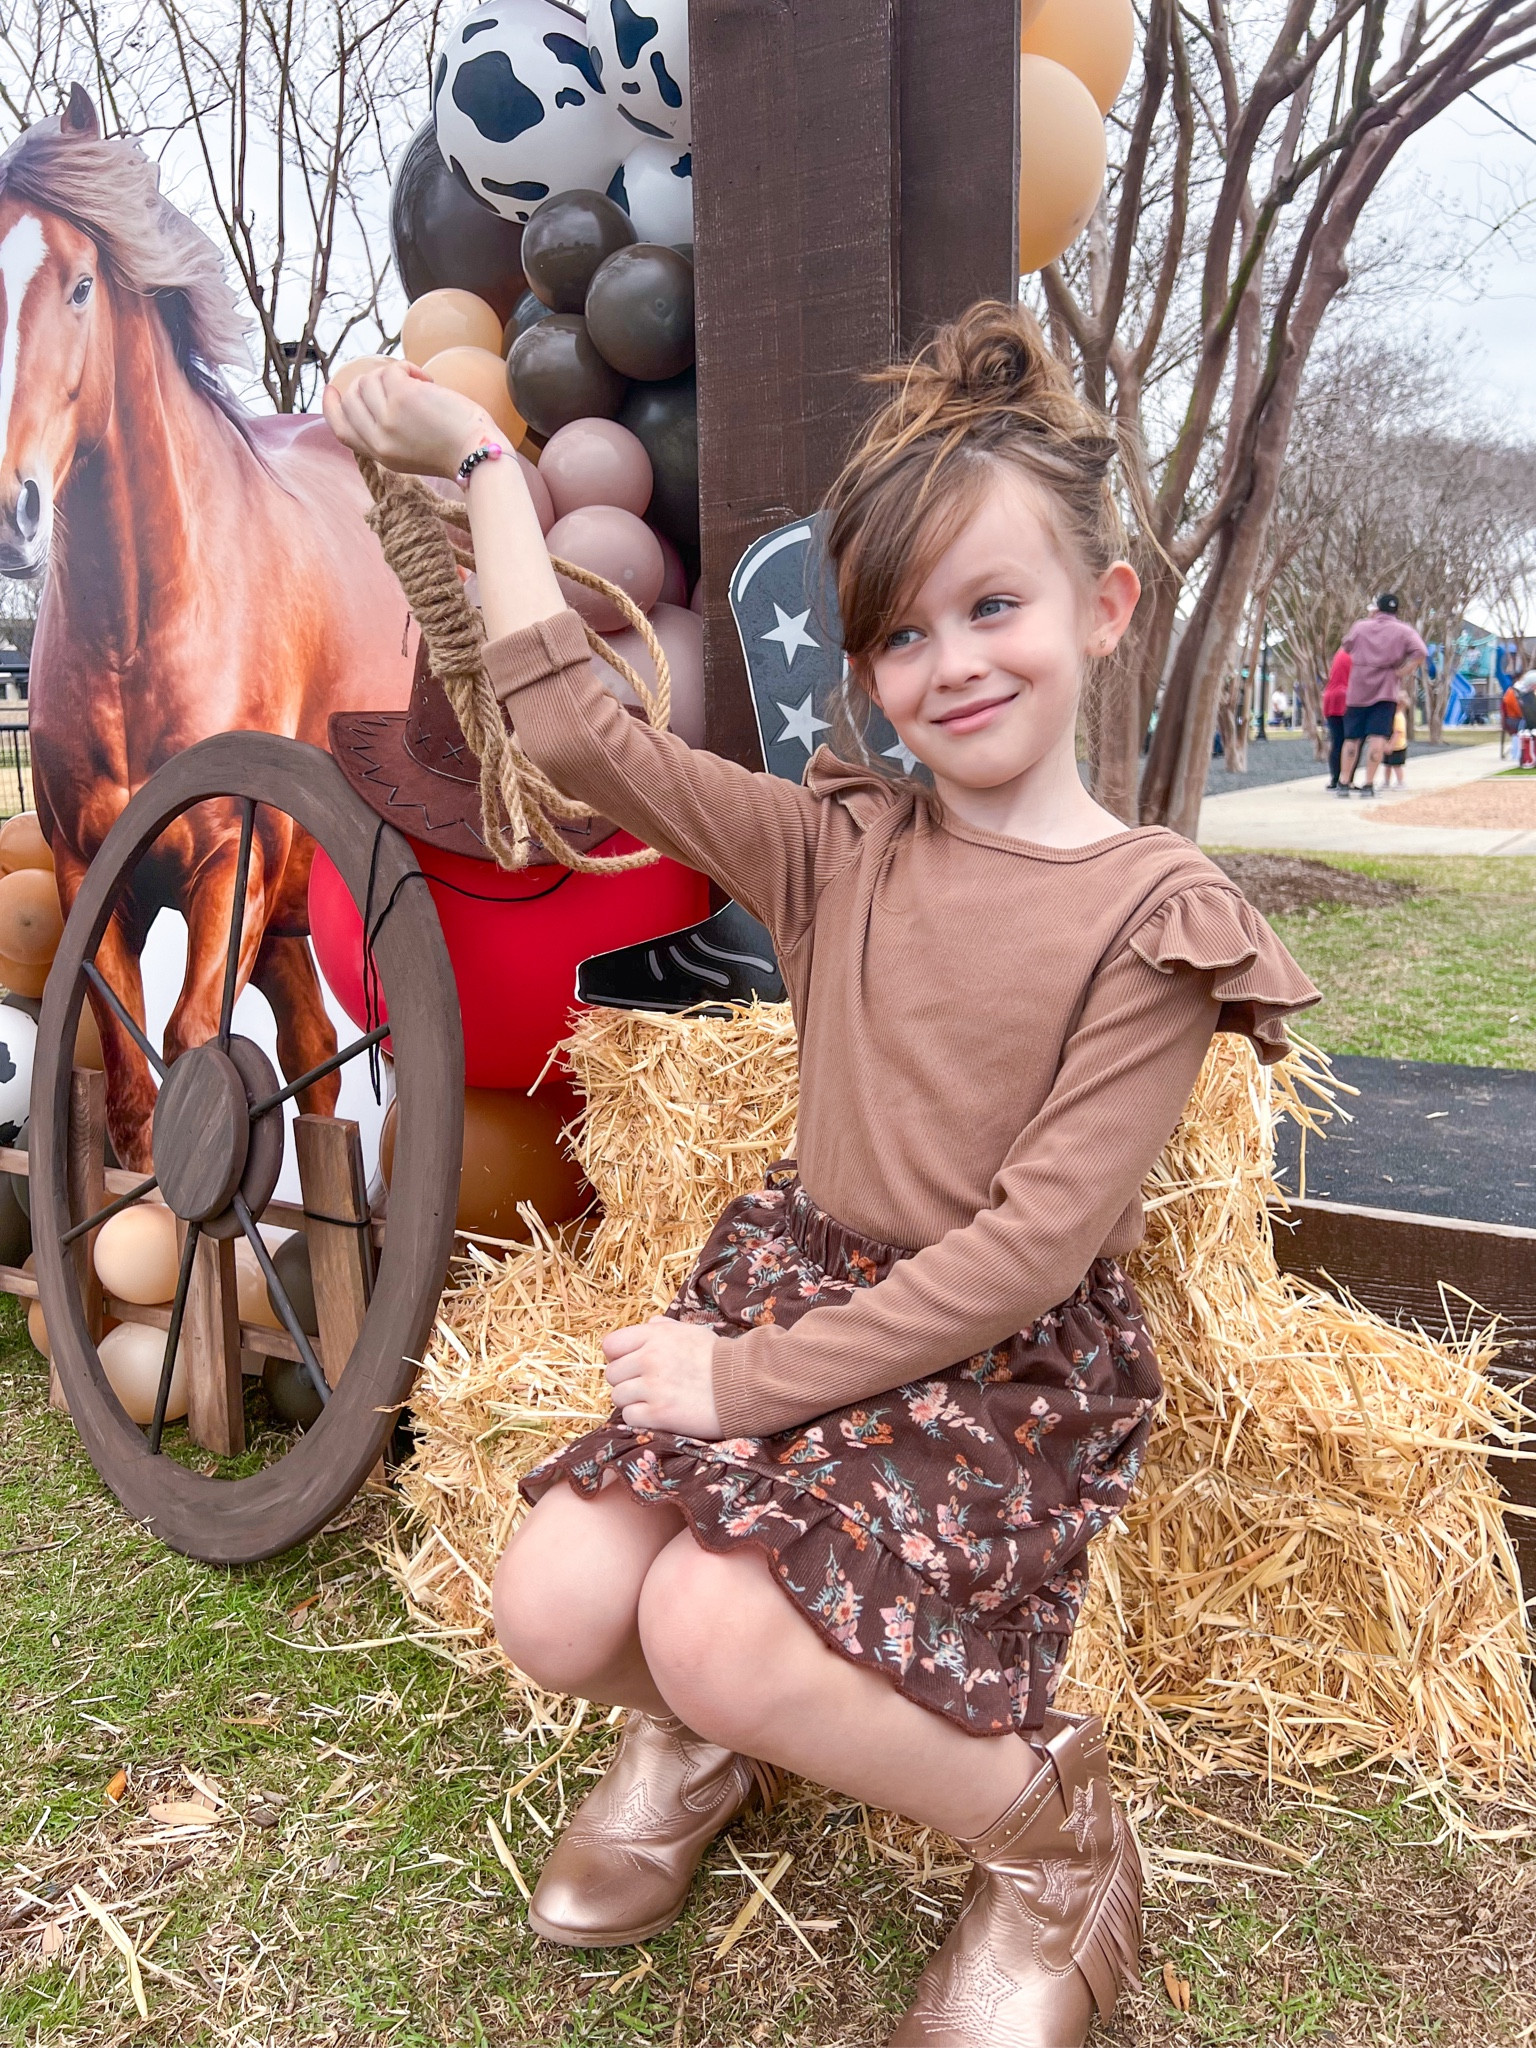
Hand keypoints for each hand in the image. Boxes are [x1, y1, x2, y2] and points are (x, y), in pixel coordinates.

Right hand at [321, 360, 494, 481]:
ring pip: (370, 380)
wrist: (477, 453)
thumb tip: (378, 395)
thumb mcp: (412, 452)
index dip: (331, 408)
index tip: (332, 390)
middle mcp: (379, 439)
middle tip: (396, 382)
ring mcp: (387, 417)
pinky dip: (409, 368)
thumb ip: (389, 433)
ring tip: (420, 385)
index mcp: (380, 455)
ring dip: (394, 375)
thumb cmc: (456, 450)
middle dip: (369, 384)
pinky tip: (427, 381)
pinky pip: (393, 369)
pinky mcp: (402, 396)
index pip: (341, 430)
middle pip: (352, 400)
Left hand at [603, 1317, 722, 1439]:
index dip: (617, 1356)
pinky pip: (628, 1416)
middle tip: (645, 1386)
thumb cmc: (719, 1359)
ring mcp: (653, 1387)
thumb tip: (648, 1324)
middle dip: (625, 1381)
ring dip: (632, 1401)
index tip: (629, 1365)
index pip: (611, 1345)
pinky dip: (639, 1418)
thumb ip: (665, 1327)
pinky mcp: (659, 1413)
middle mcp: (649, 1358)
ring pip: (617, 1397)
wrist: (744, 1386)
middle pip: (611, 1374)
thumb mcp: (692, 1332)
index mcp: (655, 1336)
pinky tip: (657, 1414)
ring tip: (654, 1400)